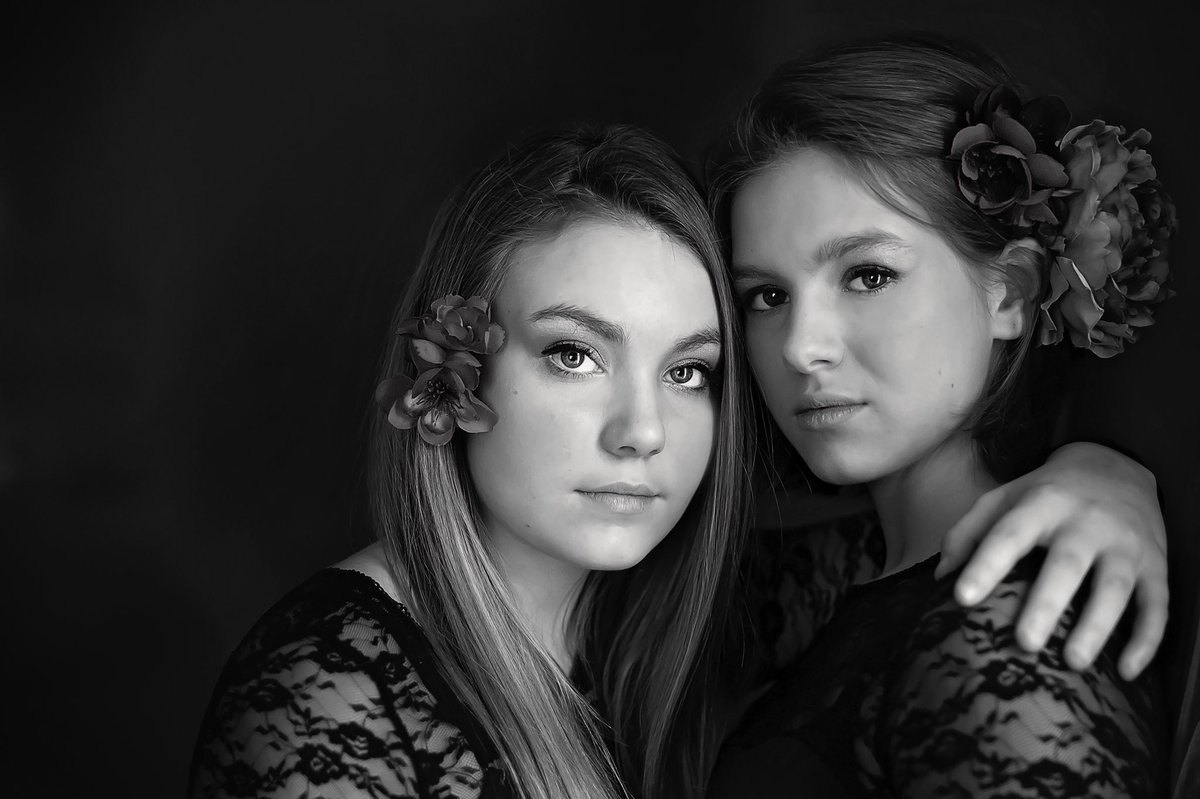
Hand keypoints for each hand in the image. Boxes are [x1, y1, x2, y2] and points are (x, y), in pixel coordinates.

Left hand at [935, 442, 1166, 679]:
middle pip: (1067, 564)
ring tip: (1072, 662)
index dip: (985, 564)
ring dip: (1097, 626)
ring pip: (1115, 587)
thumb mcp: (1003, 498)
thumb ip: (968, 532)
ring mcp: (1125, 543)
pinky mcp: (1156, 565)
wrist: (1116, 465)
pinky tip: (1127, 671)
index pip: (1009, 534)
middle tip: (1024, 643)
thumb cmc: (1046, 493)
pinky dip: (1147, 639)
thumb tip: (941, 576)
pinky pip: (1157, 604)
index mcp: (1042, 504)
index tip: (961, 598)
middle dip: (1047, 604)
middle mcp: (1087, 522)